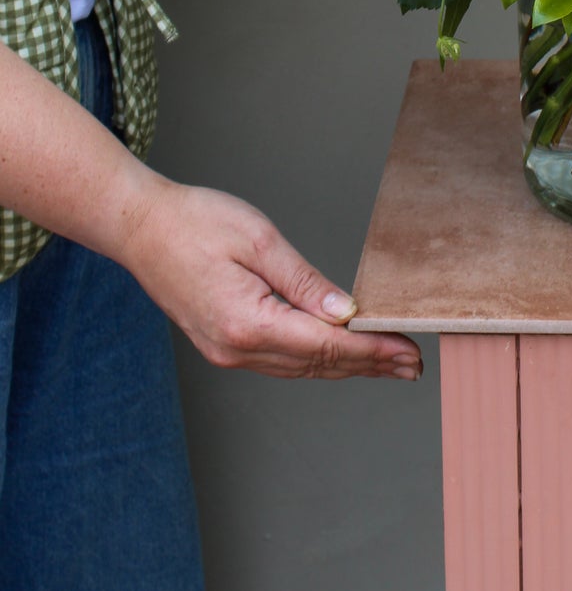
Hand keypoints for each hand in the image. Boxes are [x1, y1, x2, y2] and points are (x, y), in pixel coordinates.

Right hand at [121, 179, 422, 379]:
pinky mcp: (224, 344)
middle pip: (317, 364)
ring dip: (346, 367)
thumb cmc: (196, 223)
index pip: (326, 345)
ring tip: (387, 363)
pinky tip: (339, 355)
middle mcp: (237, 349)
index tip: (407, 350)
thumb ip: (306, 283)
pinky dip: (317, 359)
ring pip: (300, 368)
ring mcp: (228, 352)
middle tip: (412, 364)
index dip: (372, 350)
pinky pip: (281, 360)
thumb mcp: (261, 241)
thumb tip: (347, 314)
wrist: (141, 228)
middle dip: (368, 365)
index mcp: (248, 324)